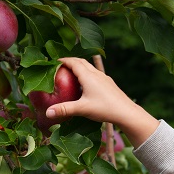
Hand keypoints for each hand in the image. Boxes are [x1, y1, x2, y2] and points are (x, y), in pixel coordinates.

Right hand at [45, 57, 159, 146]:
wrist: (126, 112)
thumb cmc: (104, 108)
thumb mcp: (82, 109)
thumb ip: (64, 109)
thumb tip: (47, 113)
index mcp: (88, 76)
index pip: (73, 62)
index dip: (63, 60)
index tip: (53, 62)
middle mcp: (96, 73)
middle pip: (81, 62)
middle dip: (70, 61)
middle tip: (60, 66)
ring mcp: (104, 78)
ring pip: (89, 67)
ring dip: (79, 67)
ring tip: (71, 73)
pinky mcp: (109, 83)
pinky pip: (95, 74)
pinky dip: (87, 74)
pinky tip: (86, 84)